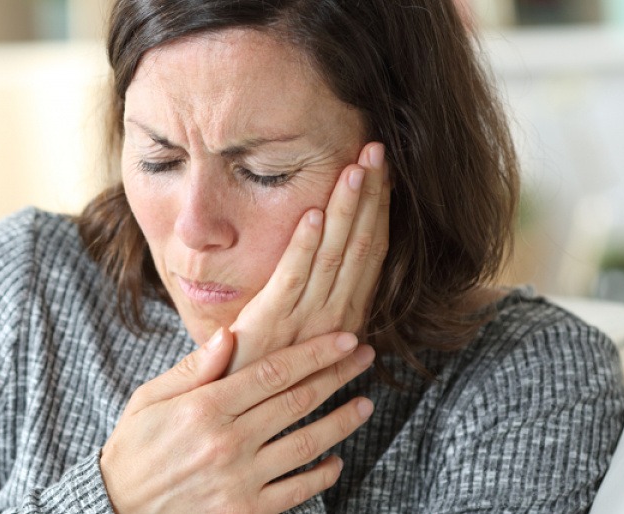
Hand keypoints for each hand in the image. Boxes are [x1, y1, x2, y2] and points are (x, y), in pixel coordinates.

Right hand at [100, 330, 375, 513]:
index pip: (274, 372)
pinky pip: (297, 490)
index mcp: (205, 407)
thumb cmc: (133, 449)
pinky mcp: (246, 510)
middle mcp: (227, 441)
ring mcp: (240, 479)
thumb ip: (192, 369)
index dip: (315, 353)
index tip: (344, 338)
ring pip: (307, 444)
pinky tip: (335, 460)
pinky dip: (322, 474)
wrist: (118, 508)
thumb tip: (230, 334)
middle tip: (365, 358)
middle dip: (337, 375)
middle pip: (297, 401)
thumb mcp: (149, 400)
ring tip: (364, 404)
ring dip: (342, 422)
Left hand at [226, 143, 390, 372]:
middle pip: (360, 245)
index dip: (379, 208)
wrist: (238, 413)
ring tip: (355, 167)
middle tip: (377, 149)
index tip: (384, 169)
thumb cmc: (265, 370)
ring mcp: (305, 320)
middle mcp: (335, 316)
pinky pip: (292, 277)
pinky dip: (303, 244)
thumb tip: (352, 310)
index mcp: (346, 315)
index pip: (371, 252)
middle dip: (370, 195)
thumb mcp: (304, 338)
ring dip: (345, 209)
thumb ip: (323, 313)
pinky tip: (311, 212)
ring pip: (333, 254)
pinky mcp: (270, 323)